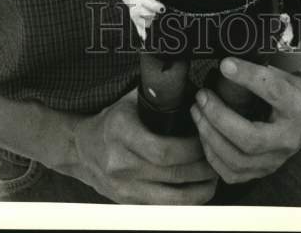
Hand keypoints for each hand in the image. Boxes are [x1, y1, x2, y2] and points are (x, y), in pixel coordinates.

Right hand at [65, 89, 217, 203]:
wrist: (81, 149)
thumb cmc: (113, 120)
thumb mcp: (132, 100)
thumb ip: (162, 95)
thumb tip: (197, 91)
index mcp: (121, 132)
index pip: (163, 150)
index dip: (191, 149)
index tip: (206, 139)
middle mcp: (121, 163)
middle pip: (172, 174)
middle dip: (202, 168)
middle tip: (218, 159)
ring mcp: (124, 188)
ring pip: (171, 199)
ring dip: (199, 190)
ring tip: (215, 178)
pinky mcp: (128, 204)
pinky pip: (163, 209)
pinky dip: (185, 203)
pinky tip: (198, 191)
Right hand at [128, 0, 168, 40]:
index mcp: (143, 0)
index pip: (151, 5)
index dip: (157, 7)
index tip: (162, 9)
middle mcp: (139, 9)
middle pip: (148, 15)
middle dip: (152, 14)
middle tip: (154, 12)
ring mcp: (136, 16)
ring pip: (147, 23)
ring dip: (150, 21)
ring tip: (149, 13)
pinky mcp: (135, 21)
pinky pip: (139, 29)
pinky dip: (142, 33)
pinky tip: (145, 37)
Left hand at [190, 59, 300, 183]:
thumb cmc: (289, 92)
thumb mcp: (282, 76)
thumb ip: (259, 72)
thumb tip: (226, 64)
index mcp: (298, 108)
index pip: (274, 92)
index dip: (248, 77)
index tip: (224, 65)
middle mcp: (289, 140)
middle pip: (251, 138)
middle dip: (219, 117)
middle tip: (202, 96)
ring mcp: (275, 161)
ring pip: (237, 160)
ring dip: (210, 135)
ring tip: (197, 111)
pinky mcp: (262, 173)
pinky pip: (231, 174)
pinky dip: (212, 154)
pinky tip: (204, 134)